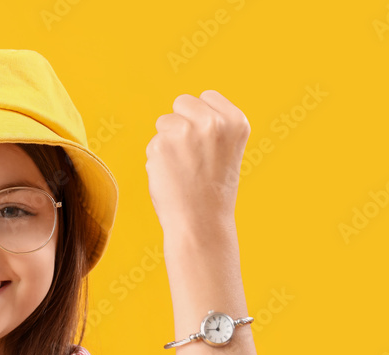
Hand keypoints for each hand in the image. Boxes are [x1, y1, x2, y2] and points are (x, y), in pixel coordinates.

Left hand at [145, 90, 249, 241]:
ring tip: (183, 168)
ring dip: (168, 142)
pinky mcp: (161, 145)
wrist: (201, 223)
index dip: (200, 119)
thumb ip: (213, 125)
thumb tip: (186, 107)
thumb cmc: (213, 190)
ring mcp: (185, 132)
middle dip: (182, 124)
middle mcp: (212, 122)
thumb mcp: (228, 150)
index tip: (207, 144)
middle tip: (192, 156)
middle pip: (182, 102)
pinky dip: (157, 159)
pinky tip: (171, 176)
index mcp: (236, 121)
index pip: (207, 97)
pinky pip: (153, 143)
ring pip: (164, 122)